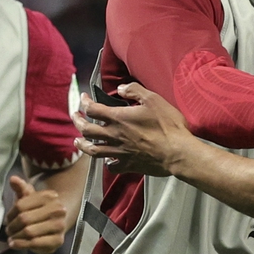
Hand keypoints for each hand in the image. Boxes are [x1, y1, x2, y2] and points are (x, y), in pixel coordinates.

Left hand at [1, 174, 67, 253]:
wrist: (56, 224)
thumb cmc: (38, 210)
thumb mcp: (29, 198)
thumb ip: (21, 188)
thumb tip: (13, 179)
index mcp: (49, 196)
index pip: (21, 205)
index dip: (10, 214)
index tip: (7, 220)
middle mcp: (57, 210)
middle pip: (24, 219)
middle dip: (12, 226)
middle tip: (8, 230)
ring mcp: (59, 225)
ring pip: (29, 232)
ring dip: (16, 236)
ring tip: (11, 238)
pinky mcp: (58, 240)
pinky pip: (35, 243)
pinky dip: (22, 245)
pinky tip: (15, 244)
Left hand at [78, 82, 199, 176]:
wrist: (178, 153)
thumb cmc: (168, 126)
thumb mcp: (154, 100)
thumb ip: (134, 90)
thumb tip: (121, 88)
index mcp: (118, 118)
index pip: (92, 109)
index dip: (84, 102)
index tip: (83, 98)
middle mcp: (114, 135)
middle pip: (86, 130)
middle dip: (77, 121)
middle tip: (75, 116)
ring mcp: (120, 152)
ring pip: (92, 150)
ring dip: (82, 144)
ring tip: (77, 141)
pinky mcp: (129, 164)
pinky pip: (111, 166)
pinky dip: (107, 162)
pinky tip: (108, 160)